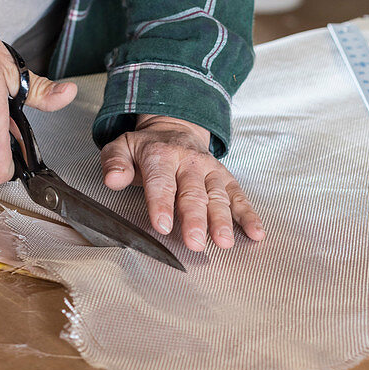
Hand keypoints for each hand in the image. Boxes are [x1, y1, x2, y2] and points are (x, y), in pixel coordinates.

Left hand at [100, 115, 264, 251]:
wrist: (176, 128)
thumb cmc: (147, 147)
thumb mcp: (122, 147)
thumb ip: (115, 162)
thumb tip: (113, 179)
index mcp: (162, 155)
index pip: (161, 182)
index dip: (162, 204)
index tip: (163, 225)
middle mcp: (189, 162)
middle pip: (193, 193)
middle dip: (194, 219)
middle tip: (194, 242)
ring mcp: (210, 171)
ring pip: (218, 196)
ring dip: (222, 220)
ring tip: (224, 242)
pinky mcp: (226, 179)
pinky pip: (239, 197)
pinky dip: (249, 215)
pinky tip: (255, 232)